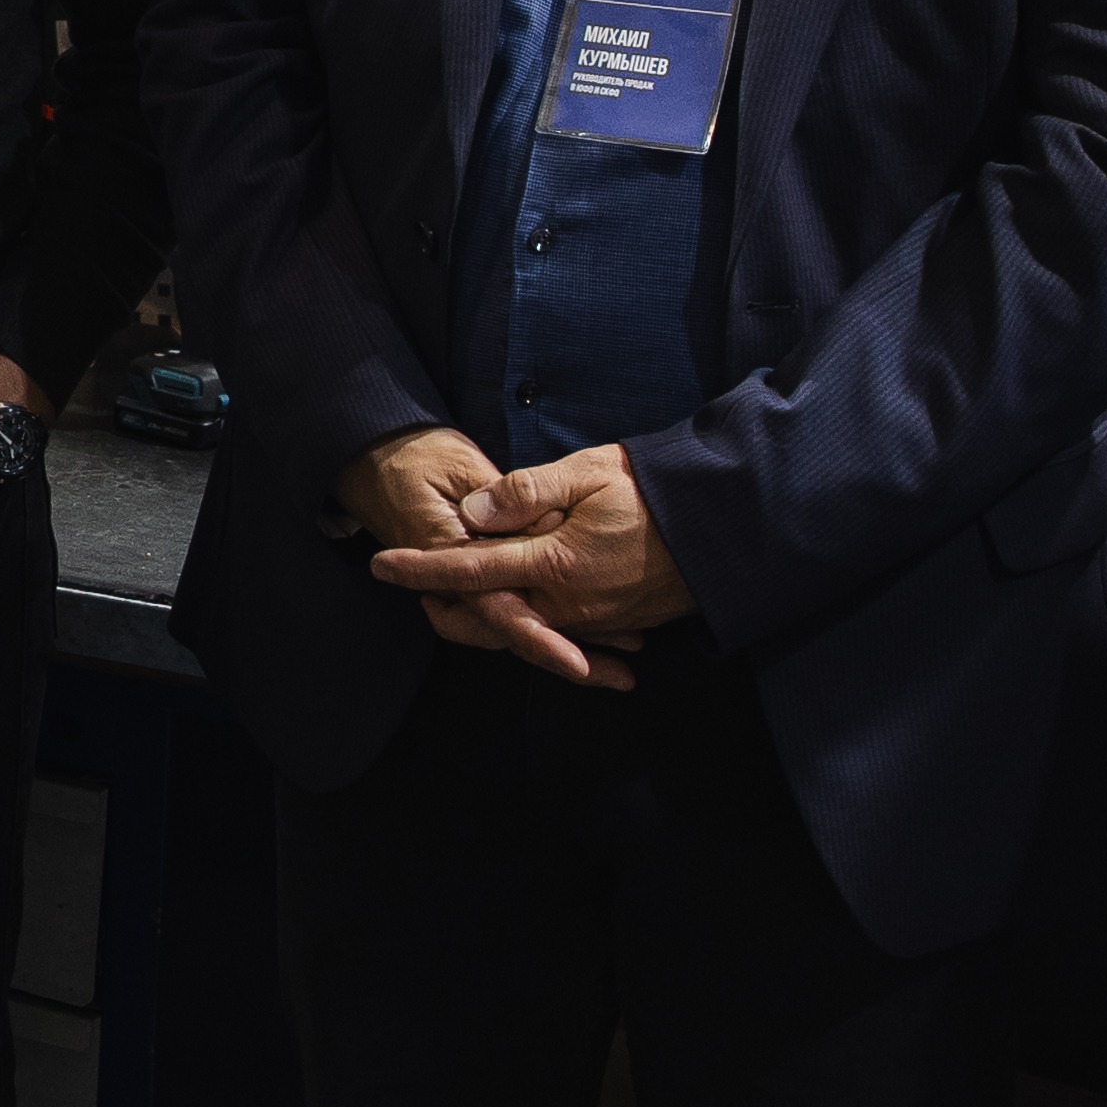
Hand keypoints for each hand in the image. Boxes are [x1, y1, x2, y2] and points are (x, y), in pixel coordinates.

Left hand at [371, 440, 689, 692]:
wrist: (727, 529)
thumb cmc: (656, 491)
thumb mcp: (589, 473)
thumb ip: (526, 491)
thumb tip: (474, 512)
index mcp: (554, 562)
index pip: (470, 570)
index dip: (420, 568)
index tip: (380, 564)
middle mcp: (569, 602)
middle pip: (486, 616)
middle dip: (443, 604)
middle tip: (410, 582)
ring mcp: (592, 620)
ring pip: (519, 627)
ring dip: (483, 613)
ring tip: (450, 591)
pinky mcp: (613, 625)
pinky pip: (556, 632)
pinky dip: (527, 624)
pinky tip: (514, 605)